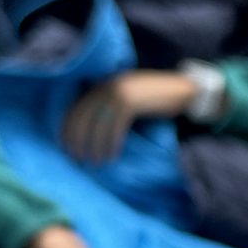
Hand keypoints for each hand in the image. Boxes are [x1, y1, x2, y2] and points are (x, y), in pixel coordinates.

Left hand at [61, 71, 197, 164]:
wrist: (182, 90)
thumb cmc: (154, 99)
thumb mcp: (126, 99)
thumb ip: (108, 107)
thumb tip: (90, 132)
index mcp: (101, 85)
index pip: (76, 109)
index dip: (68, 130)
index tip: (65, 148)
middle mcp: (106, 86)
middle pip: (83, 117)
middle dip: (77, 141)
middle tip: (77, 159)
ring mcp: (119, 92)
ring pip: (98, 124)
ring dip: (95, 147)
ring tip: (95, 162)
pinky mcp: (131, 101)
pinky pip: (115, 127)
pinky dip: (111, 144)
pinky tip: (111, 156)